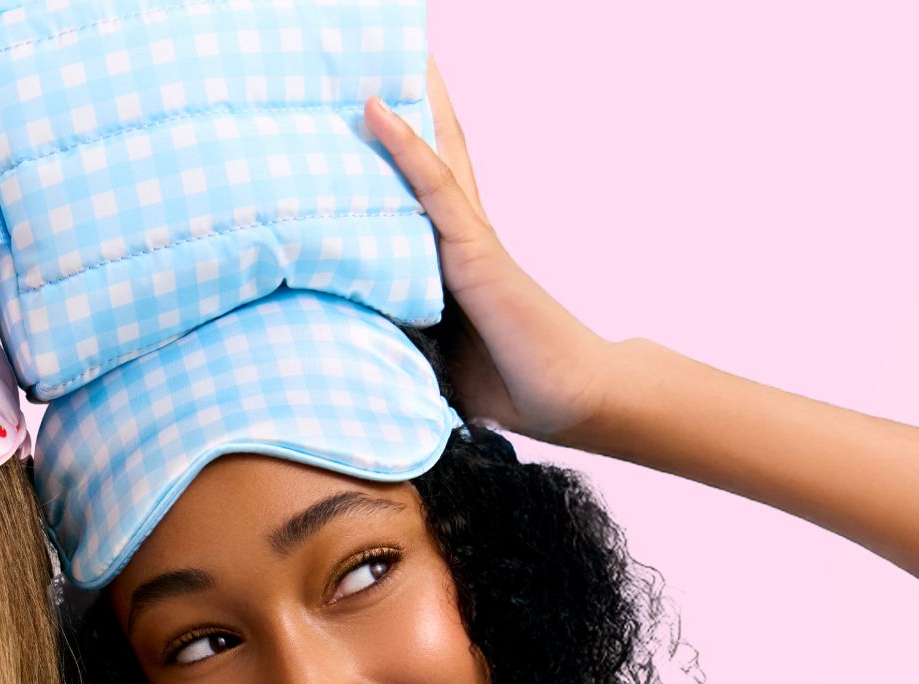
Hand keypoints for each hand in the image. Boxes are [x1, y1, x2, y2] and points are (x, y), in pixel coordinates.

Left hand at [365, 61, 620, 442]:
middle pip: (435, 148)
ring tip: (390, 46)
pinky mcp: (475, 252)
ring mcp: (469, 239)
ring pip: (434, 151)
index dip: (406, 140)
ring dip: (411, 96)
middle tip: (390, 48)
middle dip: (415, 98)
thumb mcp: (439, 358)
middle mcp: (463, 235)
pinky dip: (406, 146)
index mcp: (456, 257)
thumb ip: (403, 337)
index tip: (376, 98)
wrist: (570, 401)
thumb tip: (348, 340)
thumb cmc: (511, 384)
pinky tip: (376, 108)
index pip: (425, 185)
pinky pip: (433, 188)